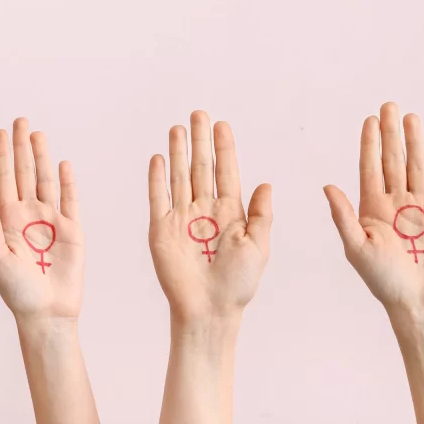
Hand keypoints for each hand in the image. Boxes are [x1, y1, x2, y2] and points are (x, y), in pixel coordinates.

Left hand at [0, 118, 83, 321]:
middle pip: (24, 173)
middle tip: (20, 121)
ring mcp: (50, 221)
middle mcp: (27, 215)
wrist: (46, 313)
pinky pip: (70, 199)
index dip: (1, 156)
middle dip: (22, 147)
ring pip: (46, 180)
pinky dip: (67, 181)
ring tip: (38, 134)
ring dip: (42, 157)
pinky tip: (62, 163)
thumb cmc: (16, 292)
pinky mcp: (72, 230)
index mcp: (6, 220)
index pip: (3, 179)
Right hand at [147, 112, 271, 323]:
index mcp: (230, 213)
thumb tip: (266, 184)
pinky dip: (157, 178)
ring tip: (178, 128)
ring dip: (179, 152)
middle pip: (201, 167)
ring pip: (180, 176)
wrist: (208, 310)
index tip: (221, 125)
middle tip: (199, 114)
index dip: (224, 148)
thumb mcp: (259, 247)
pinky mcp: (161, 229)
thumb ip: (261, 215)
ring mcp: (181, 218)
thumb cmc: (237, 285)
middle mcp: (204, 210)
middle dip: (200, 140)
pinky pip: (158, 197)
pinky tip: (159, 158)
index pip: (227, 172)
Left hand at [324, 102, 423, 313]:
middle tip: (388, 106)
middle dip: (390, 134)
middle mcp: (396, 203)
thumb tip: (327, 186)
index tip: (368, 121)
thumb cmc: (383, 280)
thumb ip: (343, 215)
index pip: (370, 168)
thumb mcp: (356, 247)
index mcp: (372, 208)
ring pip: (417, 166)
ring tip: (410, 117)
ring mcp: (421, 207)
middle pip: (393, 161)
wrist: (418, 302)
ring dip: (413, 142)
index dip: (369, 144)